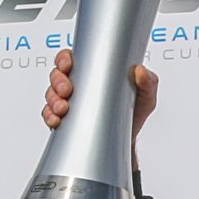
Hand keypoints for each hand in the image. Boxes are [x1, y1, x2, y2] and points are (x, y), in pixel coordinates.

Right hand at [43, 49, 157, 167]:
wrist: (128, 139)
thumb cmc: (134, 113)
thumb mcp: (146, 96)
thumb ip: (148, 82)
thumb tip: (140, 71)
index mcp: (94, 72)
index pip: (71, 59)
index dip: (64, 59)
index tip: (68, 65)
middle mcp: (79, 84)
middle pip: (57, 75)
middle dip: (57, 81)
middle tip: (67, 90)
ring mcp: (70, 101)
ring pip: (51, 94)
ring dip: (53, 100)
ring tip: (63, 108)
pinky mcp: (65, 118)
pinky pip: (49, 114)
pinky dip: (49, 116)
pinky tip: (56, 119)